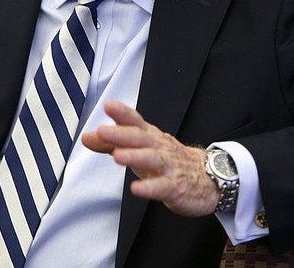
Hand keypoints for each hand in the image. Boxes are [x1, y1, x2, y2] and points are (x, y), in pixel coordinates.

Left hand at [82, 100, 218, 216]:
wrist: (206, 177)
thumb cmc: (167, 160)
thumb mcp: (139, 148)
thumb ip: (111, 143)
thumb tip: (87, 136)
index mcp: (149, 136)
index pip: (135, 121)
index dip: (122, 113)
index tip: (108, 105)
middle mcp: (158, 147)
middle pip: (140, 138)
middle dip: (121, 134)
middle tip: (103, 131)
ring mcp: (168, 166)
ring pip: (151, 159)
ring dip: (134, 156)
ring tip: (118, 156)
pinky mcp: (175, 186)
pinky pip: (162, 186)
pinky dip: (149, 187)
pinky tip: (136, 188)